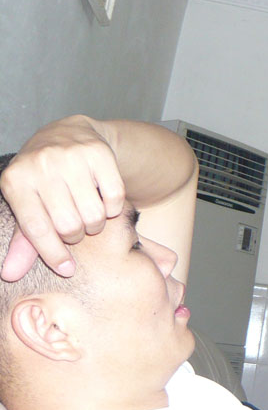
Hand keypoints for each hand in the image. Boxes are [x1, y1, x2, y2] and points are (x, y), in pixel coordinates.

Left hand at [0, 116, 124, 281]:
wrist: (67, 133)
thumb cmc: (43, 180)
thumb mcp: (28, 206)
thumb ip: (23, 242)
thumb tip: (11, 275)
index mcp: (15, 181)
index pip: (36, 229)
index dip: (53, 254)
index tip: (67, 269)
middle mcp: (41, 165)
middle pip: (69, 226)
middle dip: (77, 235)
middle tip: (76, 228)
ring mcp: (70, 156)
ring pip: (94, 215)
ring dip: (96, 224)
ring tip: (89, 215)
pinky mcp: (99, 153)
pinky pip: (115, 197)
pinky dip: (113, 208)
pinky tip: (103, 201)